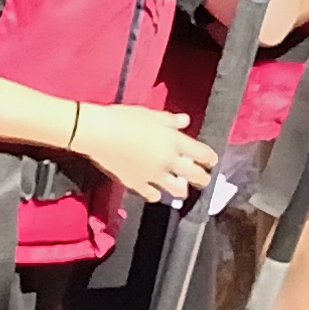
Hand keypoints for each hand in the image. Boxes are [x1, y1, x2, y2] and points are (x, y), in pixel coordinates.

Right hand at [71, 102, 216, 202]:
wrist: (98, 133)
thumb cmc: (123, 118)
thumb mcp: (150, 115)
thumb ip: (170, 120)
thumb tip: (185, 121)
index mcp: (175, 141)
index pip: (203, 155)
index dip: (210, 159)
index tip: (210, 161)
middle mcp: (169, 161)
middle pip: (196, 177)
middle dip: (203, 178)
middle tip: (202, 178)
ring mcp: (154, 175)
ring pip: (178, 191)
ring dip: (181, 188)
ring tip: (179, 186)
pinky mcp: (137, 184)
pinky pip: (153, 195)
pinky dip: (157, 193)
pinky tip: (155, 190)